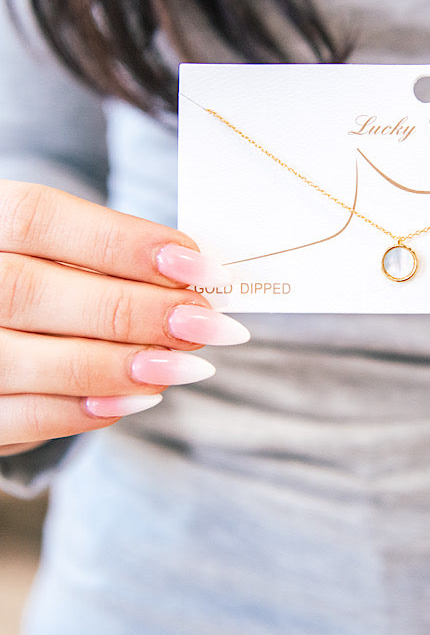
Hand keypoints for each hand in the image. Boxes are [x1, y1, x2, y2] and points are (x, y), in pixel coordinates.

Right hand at [0, 181, 248, 453]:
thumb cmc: (42, 277)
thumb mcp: (61, 251)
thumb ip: (112, 259)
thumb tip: (198, 277)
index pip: (41, 218)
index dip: (125, 243)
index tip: (201, 266)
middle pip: (31, 291)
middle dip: (133, 310)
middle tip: (205, 322)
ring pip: (21, 358)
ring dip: (116, 365)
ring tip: (185, 364)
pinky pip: (15, 416)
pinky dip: (83, 410)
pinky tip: (142, 397)